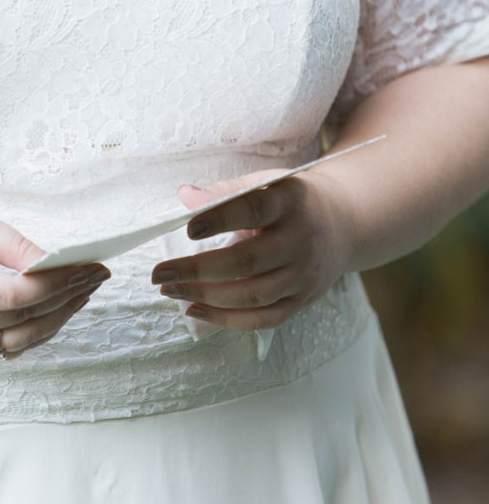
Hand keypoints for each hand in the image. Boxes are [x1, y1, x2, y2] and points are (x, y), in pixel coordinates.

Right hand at [0, 207, 110, 358]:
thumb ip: (11, 242)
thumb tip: (54, 262)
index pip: (13, 296)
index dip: (55, 284)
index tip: (86, 266)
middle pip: (25, 318)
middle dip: (68, 296)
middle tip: (99, 274)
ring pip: (24, 340)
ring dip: (62, 317)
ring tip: (88, 290)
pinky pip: (13, 348)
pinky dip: (42, 330)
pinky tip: (63, 308)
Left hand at [151, 168, 353, 329]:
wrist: (344, 224)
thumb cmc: (289, 203)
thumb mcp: (266, 183)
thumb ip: (226, 191)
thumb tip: (185, 196)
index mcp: (290, 201)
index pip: (254, 208)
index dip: (220, 219)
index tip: (188, 228)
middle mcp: (302, 240)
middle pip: (247, 261)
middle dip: (197, 270)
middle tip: (159, 274)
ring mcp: (304, 275)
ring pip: (252, 295)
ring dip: (206, 296)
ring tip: (171, 291)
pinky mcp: (302, 300)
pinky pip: (263, 319)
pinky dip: (227, 320)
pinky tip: (195, 310)